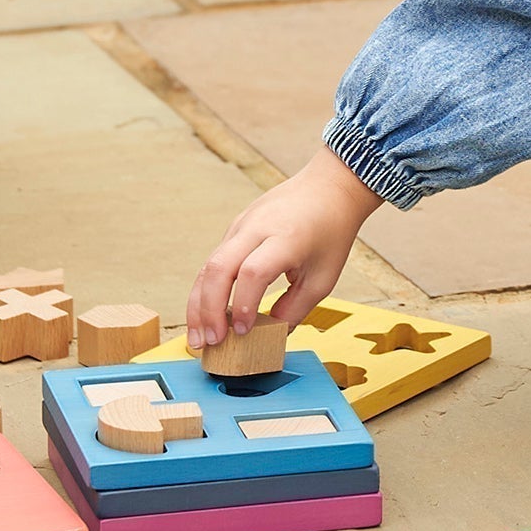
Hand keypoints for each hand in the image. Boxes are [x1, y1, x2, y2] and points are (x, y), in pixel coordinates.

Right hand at [188, 148, 384, 348]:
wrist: (329, 187)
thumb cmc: (331, 231)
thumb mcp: (324, 276)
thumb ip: (296, 308)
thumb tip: (270, 336)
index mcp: (286, 238)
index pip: (253, 272)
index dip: (242, 304)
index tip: (242, 332)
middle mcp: (257, 228)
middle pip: (219, 267)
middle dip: (208, 309)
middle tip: (210, 344)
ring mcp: (242, 225)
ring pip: (208, 265)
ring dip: (198, 304)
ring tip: (199, 338)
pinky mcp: (235, 228)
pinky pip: (214, 260)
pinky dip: (206, 289)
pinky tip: (207, 315)